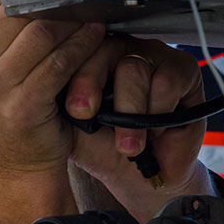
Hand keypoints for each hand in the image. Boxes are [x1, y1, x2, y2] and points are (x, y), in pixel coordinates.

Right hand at [0, 0, 104, 223]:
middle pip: (14, 13)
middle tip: (75, 2)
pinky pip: (60, 59)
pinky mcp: (22, 105)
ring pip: (40, 31)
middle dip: (50, 5)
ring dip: (71, 22)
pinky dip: (83, 44)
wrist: (13, 169)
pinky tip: (94, 38)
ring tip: (87, 19)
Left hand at [65, 37, 210, 222]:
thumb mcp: (70, 126)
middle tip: (87, 116)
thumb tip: (42, 77)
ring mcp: (150, 54)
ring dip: (130, 113)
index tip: (73, 109)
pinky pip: (165, 83)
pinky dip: (157, 112)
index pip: (74, 48)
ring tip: (127, 145)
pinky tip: (155, 132)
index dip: (72, 75)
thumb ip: (57, 99)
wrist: (136, 175)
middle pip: (103, 50)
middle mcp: (117, 50)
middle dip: (91, 85)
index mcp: (84, 59)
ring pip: (134, 69)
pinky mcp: (181, 67)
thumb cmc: (100, 148)